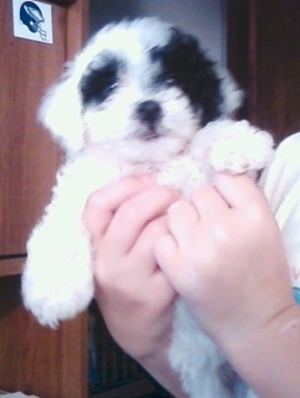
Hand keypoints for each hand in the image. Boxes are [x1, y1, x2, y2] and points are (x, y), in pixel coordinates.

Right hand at [84, 177, 177, 358]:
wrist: (134, 330)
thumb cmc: (125, 279)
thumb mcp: (110, 251)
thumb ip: (120, 219)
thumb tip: (151, 180)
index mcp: (92, 247)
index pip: (97, 204)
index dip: (125, 185)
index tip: (148, 181)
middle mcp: (106, 263)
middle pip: (130, 213)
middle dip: (157, 195)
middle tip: (172, 195)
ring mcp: (130, 281)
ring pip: (157, 231)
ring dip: (174, 218)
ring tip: (180, 218)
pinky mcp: (155, 295)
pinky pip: (175, 254)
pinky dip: (184, 240)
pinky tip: (188, 241)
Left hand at [155, 174, 294, 345]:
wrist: (255, 323)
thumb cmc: (262, 274)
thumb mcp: (266, 230)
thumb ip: (242, 201)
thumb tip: (213, 177)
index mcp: (255, 215)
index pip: (226, 178)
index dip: (223, 191)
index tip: (223, 207)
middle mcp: (226, 227)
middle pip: (199, 193)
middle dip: (202, 208)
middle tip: (210, 230)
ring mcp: (199, 247)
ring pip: (176, 210)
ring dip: (182, 223)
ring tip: (194, 243)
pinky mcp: (177, 268)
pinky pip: (161, 238)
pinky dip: (168, 246)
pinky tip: (181, 259)